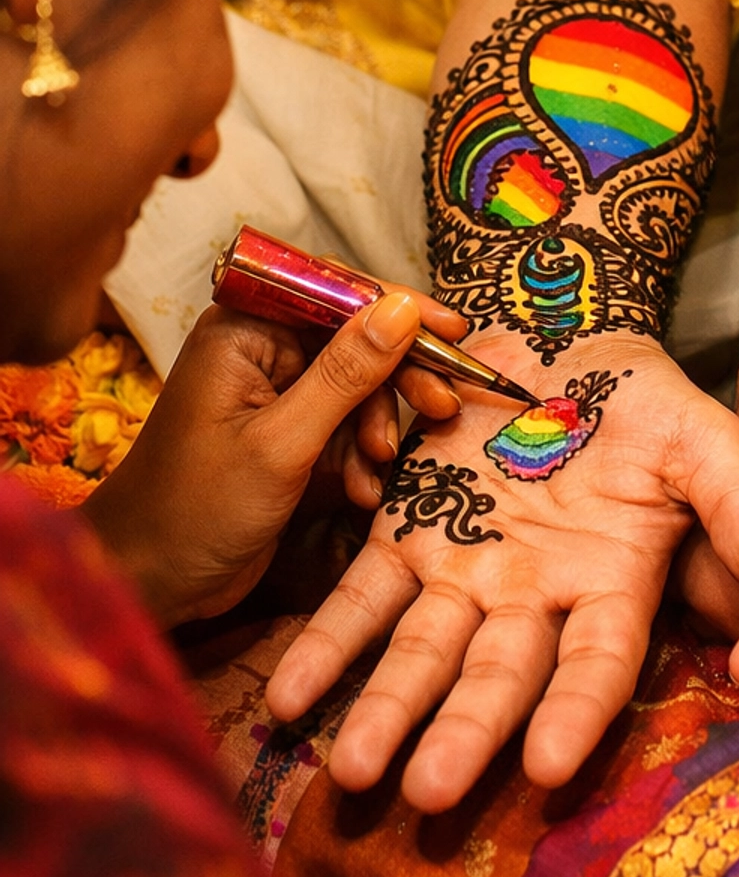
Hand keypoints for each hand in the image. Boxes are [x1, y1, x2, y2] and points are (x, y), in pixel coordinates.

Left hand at [86, 285, 467, 626]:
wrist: (148, 585)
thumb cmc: (195, 509)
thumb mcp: (281, 442)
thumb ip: (345, 374)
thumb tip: (402, 307)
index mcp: (244, 328)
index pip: (336, 291)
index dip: (398, 308)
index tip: (453, 331)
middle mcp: (260, 349)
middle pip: (354, 337)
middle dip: (397, 376)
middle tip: (443, 405)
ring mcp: (274, 393)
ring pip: (356, 386)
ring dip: (377, 426)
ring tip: (381, 465)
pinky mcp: (286, 435)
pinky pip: (343, 427)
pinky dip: (360, 456)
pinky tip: (362, 490)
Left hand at [266, 332, 738, 812]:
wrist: (565, 336)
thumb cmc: (644, 398)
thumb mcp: (701, 436)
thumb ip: (738, 501)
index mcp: (611, 586)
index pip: (596, 665)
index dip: (575, 714)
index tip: (551, 767)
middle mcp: (533, 601)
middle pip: (498, 679)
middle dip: (465, 736)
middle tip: (430, 793)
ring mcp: (463, 575)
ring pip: (421, 655)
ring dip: (385, 710)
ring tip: (350, 770)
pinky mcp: (402, 538)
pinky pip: (358, 601)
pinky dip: (325, 647)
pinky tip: (288, 699)